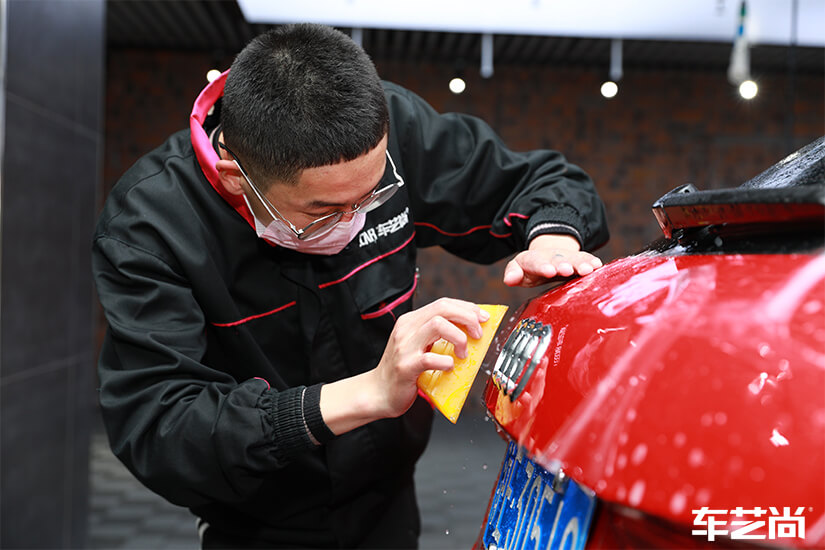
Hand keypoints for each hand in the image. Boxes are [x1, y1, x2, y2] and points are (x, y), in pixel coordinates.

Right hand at [372, 298, 488, 417]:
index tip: (483, 317)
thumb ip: (438, 337)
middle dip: (468, 317)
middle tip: (478, 334)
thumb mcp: (418, 347)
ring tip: (463, 354)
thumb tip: (471, 333)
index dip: (467, 308)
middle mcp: (406, 329)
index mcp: (411, 322)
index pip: (443, 303)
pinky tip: (449, 367)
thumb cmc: (403, 371)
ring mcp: (405, 347)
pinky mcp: (406, 366)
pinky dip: (447, 362)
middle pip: (443, 308)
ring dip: (459, 338)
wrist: (378, 393)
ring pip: (438, 325)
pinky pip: (431, 358)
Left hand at [503, 234, 602, 286]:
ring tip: (587, 270)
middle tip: (567, 269)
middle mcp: (551, 256)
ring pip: (573, 259)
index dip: (542, 266)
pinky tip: (597, 266)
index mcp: (533, 259)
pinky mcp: (578, 259)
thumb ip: (513, 274)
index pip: (536, 262)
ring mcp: (565, 257)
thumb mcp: (519, 270)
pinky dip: (591, 262)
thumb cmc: (531, 269)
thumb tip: (509, 280)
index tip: (549, 271)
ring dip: (580, 264)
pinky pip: (585, 258)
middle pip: (556, 259)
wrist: (548, 256)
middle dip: (562, 264)